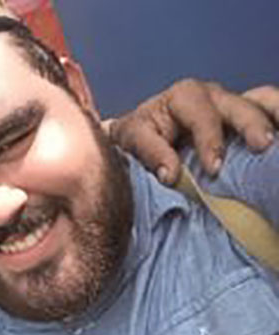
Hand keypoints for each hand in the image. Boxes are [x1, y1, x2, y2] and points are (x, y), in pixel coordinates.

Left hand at [108, 80, 278, 184]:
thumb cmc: (138, 133)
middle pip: (238, 105)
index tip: (214, 168)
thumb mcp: (133, 138)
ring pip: (261, 102)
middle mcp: (213, 96)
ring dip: (273, 117)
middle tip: (262, 147)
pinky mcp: (245, 116)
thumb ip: (150, 153)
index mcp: (184, 96)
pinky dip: (276, 119)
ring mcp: (233, 105)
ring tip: (277, 142)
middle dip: (250, 124)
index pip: (201, 114)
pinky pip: (269, 110)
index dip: (209, 139)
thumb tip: (171, 175)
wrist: (141, 132)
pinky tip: (278, 137)